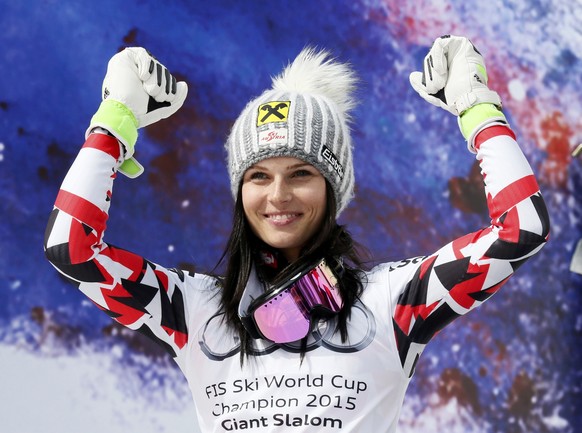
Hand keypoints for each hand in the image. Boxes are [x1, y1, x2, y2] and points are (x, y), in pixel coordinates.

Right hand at [87, 47, 187, 177]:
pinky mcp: (122, 59)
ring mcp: (129, 66)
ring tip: (148, 90)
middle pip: (161, 69)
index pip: (164, 77)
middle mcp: (137, 73)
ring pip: (154, 62)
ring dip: (156, 79)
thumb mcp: (165, 106)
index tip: (164, 99)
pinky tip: (142, 77)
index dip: (169, 86)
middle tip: (155, 95)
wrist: (125, 113)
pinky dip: (147, 66)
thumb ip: (177, 97)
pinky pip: (143, 53)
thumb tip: (184, 85)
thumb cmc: (141, 113)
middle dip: (163, 84)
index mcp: (146, 84)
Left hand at [409, 35, 500, 115]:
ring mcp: (458, 50)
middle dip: (430, 75)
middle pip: (430, 59)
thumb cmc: (454, 99)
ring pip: (433, 52)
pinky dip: (436, 58)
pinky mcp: (462, 43)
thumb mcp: (434, 93)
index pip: (429, 65)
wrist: (467, 100)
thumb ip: (423, 85)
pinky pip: (439, 44)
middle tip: (437, 87)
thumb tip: (412, 76)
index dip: (427, 77)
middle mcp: (454, 58)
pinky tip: (442, 70)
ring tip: (441, 82)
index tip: (432, 90)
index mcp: (448, 68)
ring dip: (433, 69)